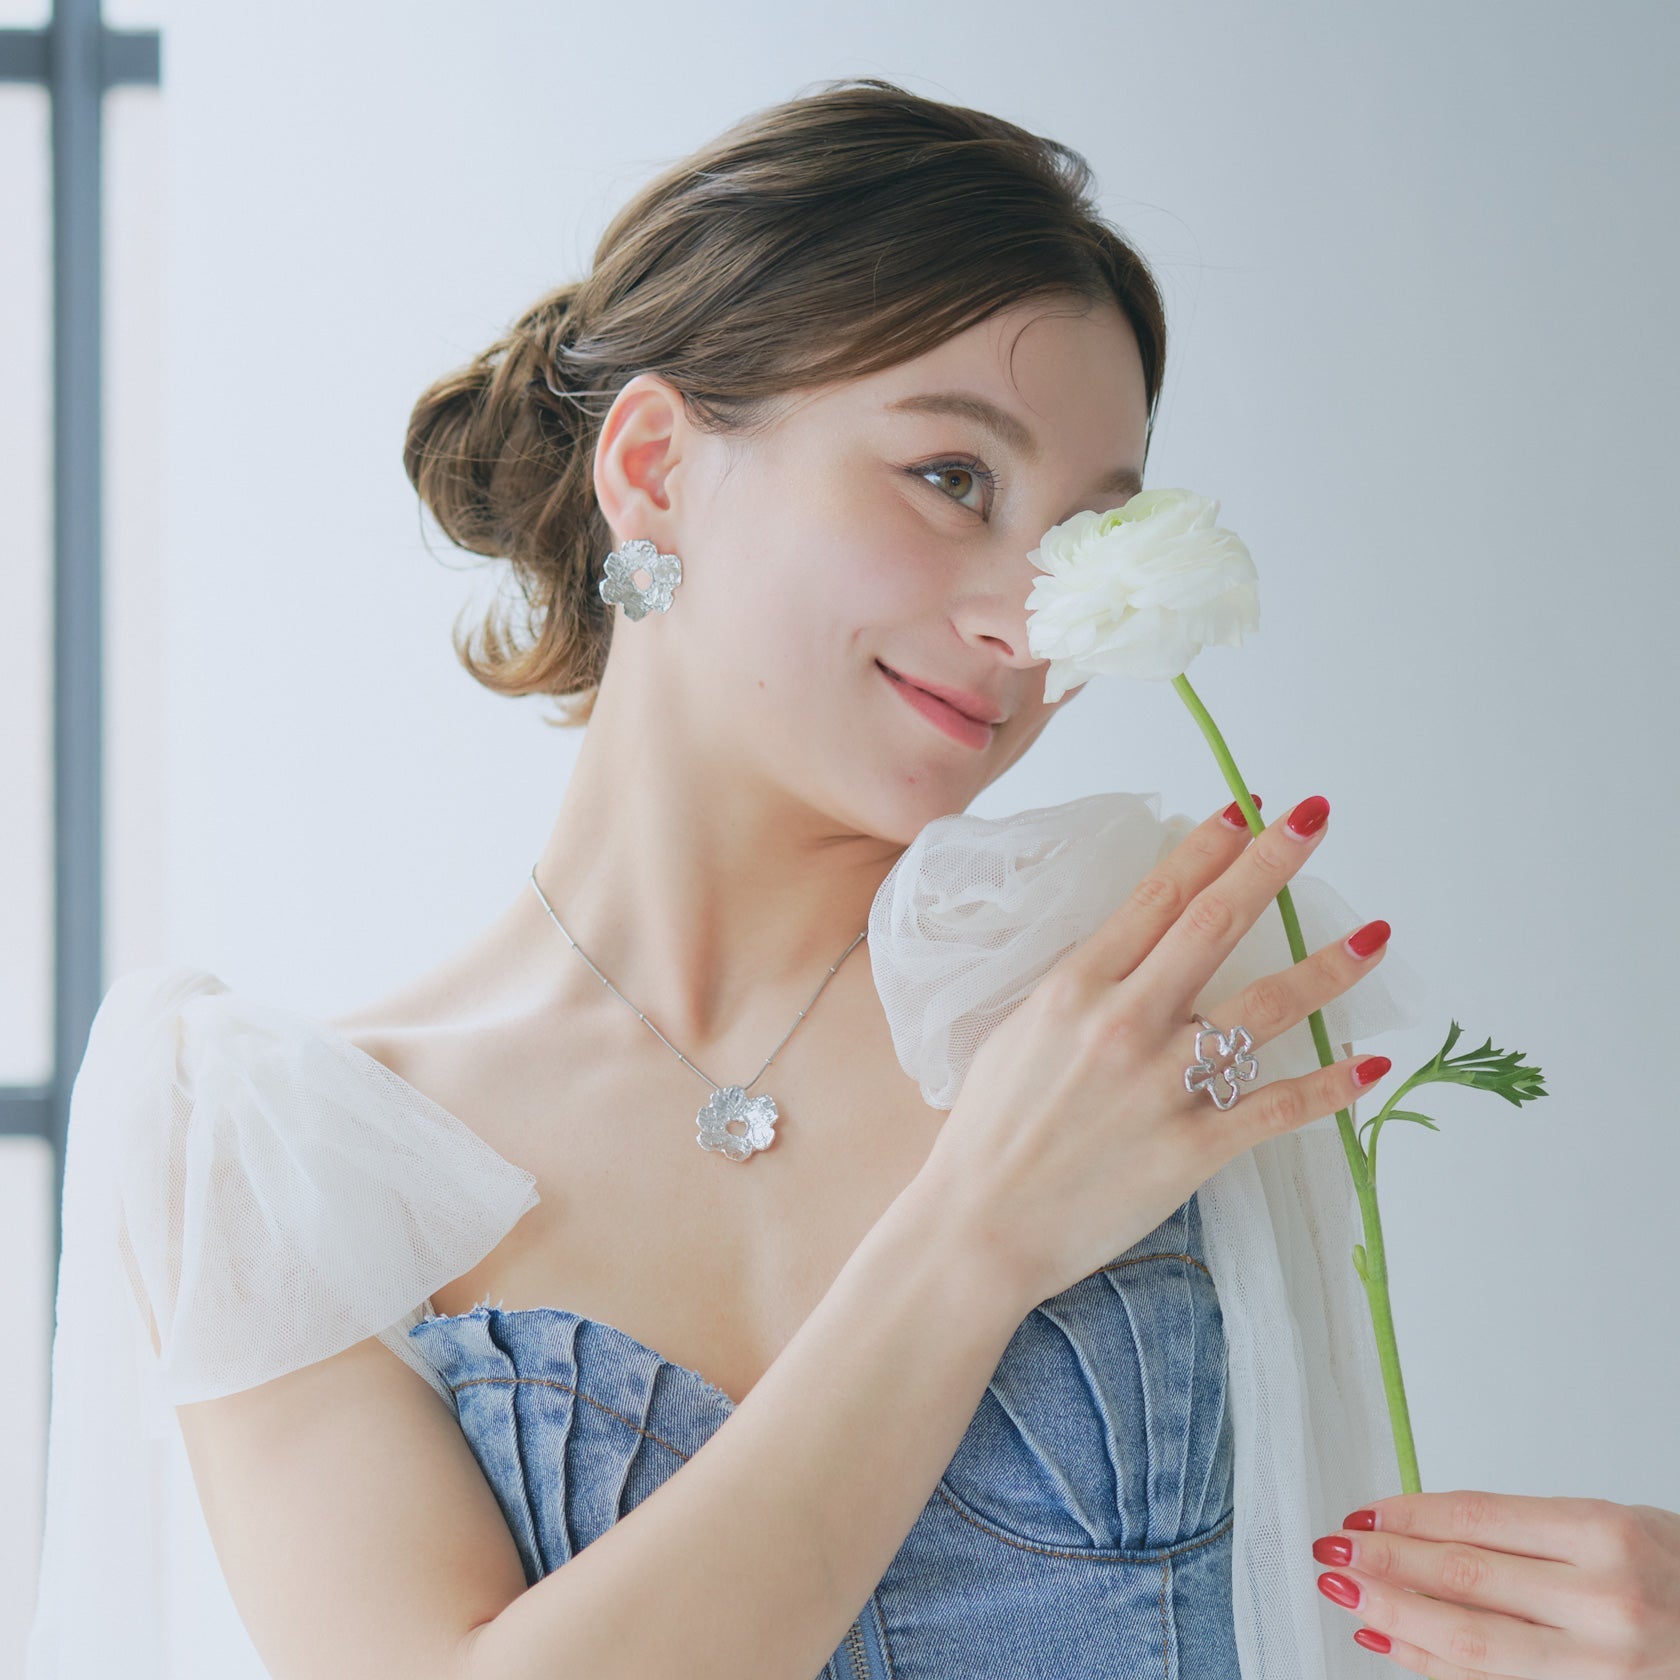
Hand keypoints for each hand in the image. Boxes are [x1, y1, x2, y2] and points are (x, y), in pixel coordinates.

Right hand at [915, 792, 1392, 1309]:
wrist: (976, 1228)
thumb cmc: (987, 1133)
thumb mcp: (1016, 1033)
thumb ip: (1077, 990)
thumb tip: (1128, 952)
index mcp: (1074, 987)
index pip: (1156, 895)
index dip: (1208, 846)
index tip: (1246, 809)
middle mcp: (1124, 1023)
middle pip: (1215, 923)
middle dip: (1272, 863)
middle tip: (1315, 820)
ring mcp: (1162, 1086)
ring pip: (1265, 1008)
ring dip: (1328, 967)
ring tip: (1376, 936)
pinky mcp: (1191, 1149)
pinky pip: (1276, 1108)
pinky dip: (1329, 1086)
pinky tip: (1369, 1064)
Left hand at [1309, 1489, 1679, 1676]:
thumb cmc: (1677, 1575)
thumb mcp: (1616, 1524)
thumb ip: (1527, 1530)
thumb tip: (1422, 1528)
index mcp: (1605, 1535)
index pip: (1475, 1519)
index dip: (1405, 1517)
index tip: (1360, 1516)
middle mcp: (1604, 1602)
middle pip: (1463, 1579)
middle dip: (1384, 1564)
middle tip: (1332, 1551)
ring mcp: (1600, 1668)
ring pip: (1472, 1643)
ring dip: (1396, 1616)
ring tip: (1347, 1594)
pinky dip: (1434, 1666)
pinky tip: (1395, 1644)